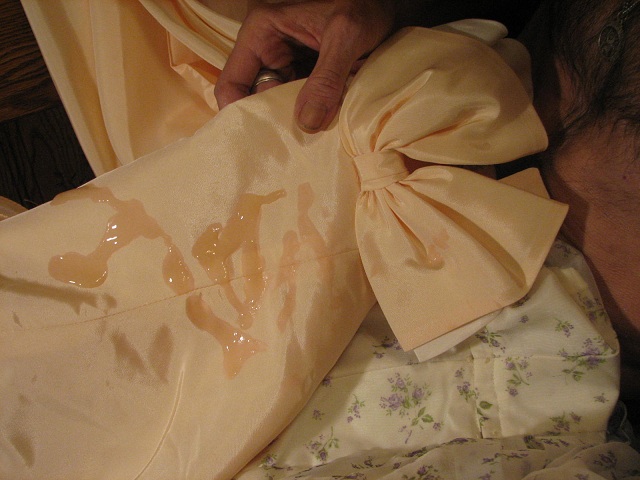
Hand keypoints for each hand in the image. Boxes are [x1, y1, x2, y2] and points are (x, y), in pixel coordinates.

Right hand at [214, 0, 396, 131]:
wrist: (388, 4)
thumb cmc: (364, 5)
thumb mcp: (346, 36)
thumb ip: (327, 78)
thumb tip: (307, 123)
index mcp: (261, 32)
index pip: (232, 83)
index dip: (240, 114)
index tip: (261, 141)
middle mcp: (267, 50)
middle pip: (256, 99)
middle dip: (274, 122)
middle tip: (293, 146)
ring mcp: (287, 64)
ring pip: (280, 105)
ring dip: (296, 121)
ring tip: (313, 139)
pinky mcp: (305, 76)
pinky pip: (301, 103)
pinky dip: (312, 115)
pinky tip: (324, 127)